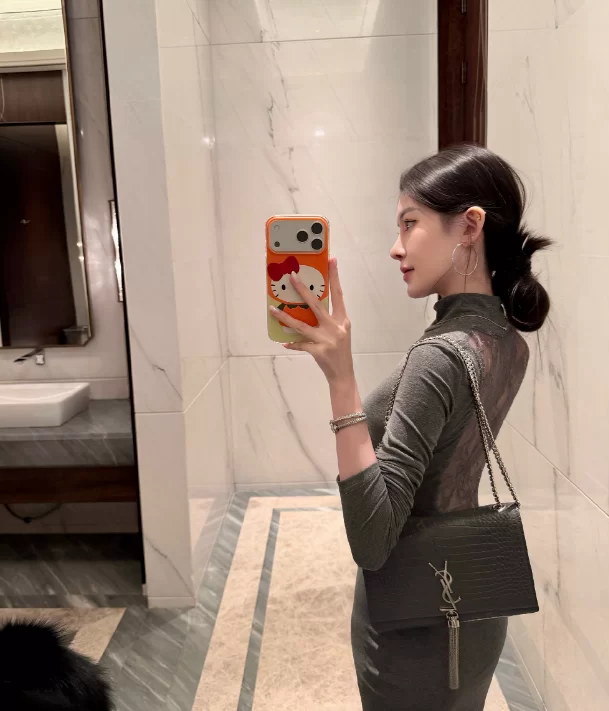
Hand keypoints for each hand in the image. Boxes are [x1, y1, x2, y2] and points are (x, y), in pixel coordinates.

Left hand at [269, 257, 353, 384]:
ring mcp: (327, 340)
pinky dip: (292, 343)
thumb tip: (310, 304)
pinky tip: (284, 342)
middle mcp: (336, 327)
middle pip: (316, 304)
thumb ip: (329, 319)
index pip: (338, 294)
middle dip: (303, 289)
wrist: (343, 374)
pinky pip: (300, 344)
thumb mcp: (340, 332)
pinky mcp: (319, 351)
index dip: (335, 277)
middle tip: (292, 276)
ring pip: (302, 325)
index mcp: (343, 319)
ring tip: (273, 310)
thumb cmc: (340, 351)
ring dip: (286, 318)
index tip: (331, 260)